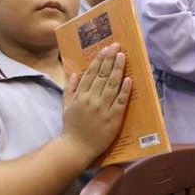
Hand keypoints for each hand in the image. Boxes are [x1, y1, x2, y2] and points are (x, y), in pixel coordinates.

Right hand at [62, 43, 131, 161]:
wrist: (76, 147)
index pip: (91, 73)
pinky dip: (125, 90)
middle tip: (117, 46)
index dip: (100, 59)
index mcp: (80, 95)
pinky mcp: (113, 118)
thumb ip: (70, 89)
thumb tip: (74, 74)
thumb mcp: (66, 106)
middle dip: (110, 59)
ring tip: (123, 56)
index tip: (106, 49)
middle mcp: (92, 99)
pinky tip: (129, 79)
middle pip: (103, 75)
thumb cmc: (72, 127)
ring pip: (112, 85)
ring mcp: (103, 108)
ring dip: (118, 69)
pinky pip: (120, 101)